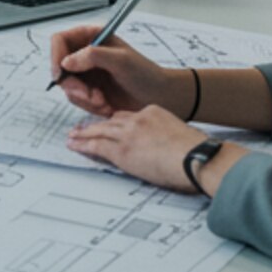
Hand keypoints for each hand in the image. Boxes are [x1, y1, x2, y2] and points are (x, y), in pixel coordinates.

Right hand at [48, 24, 189, 118]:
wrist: (158, 98)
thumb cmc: (145, 74)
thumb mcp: (121, 60)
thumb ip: (93, 56)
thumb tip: (66, 61)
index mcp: (90, 37)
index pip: (60, 40)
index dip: (56, 56)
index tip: (61, 73)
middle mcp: (84, 54)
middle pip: (59, 66)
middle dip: (73, 84)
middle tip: (89, 95)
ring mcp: (85, 73)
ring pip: (66, 85)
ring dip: (83, 97)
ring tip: (102, 101)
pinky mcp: (88, 90)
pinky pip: (76, 99)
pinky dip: (88, 105)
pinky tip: (105, 105)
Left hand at [67, 105, 210, 191]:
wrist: (198, 158)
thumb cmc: (199, 153)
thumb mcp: (183, 136)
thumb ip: (169, 138)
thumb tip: (170, 150)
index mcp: (154, 113)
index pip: (128, 116)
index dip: (116, 121)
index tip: (110, 124)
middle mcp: (138, 119)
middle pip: (111, 121)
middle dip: (95, 125)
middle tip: (82, 127)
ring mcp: (128, 134)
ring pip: (100, 131)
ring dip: (83, 134)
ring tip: (72, 136)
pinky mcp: (122, 150)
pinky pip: (97, 146)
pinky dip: (83, 145)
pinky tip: (75, 145)